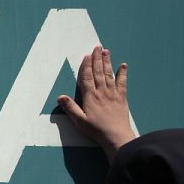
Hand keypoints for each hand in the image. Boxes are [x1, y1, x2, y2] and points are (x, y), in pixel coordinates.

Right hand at [58, 46, 136, 160]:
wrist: (116, 137)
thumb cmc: (96, 130)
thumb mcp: (79, 121)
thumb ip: (70, 108)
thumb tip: (60, 97)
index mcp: (90, 97)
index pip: (87, 78)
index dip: (86, 66)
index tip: (86, 56)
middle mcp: (102, 92)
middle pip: (99, 72)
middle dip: (97, 59)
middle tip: (97, 47)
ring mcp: (113, 94)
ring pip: (109, 74)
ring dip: (107, 62)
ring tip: (106, 51)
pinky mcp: (122, 98)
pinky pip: (122, 82)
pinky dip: (123, 73)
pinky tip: (123, 65)